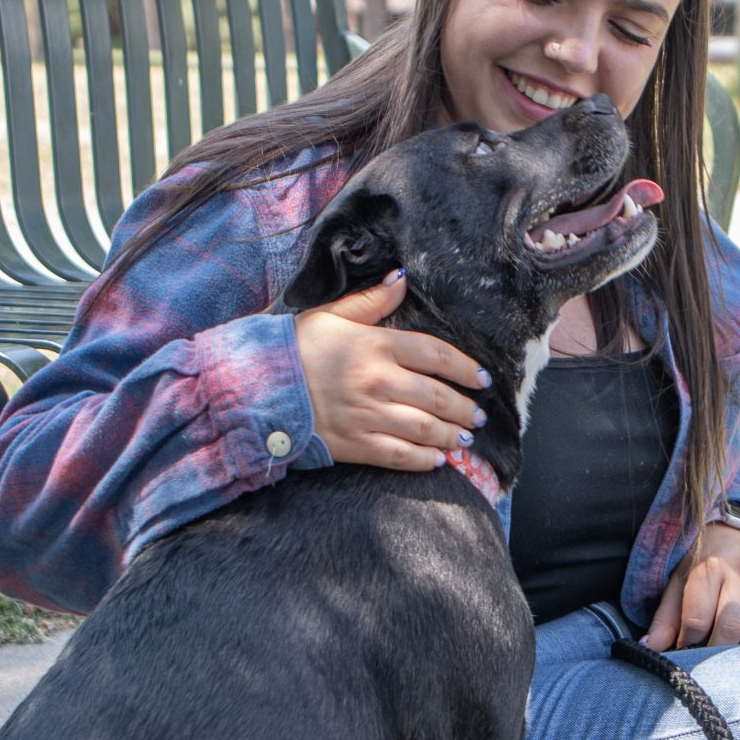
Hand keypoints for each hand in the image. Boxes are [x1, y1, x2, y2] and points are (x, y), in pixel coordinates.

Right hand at [294, 271, 489, 470]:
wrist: (257, 386)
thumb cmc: (296, 347)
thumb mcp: (332, 315)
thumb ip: (372, 301)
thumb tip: (403, 279)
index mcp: (376, 345)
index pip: (436, 355)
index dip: (466, 369)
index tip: (482, 379)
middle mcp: (378, 380)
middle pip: (437, 396)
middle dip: (464, 408)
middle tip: (478, 416)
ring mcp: (368, 415)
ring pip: (424, 428)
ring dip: (451, 435)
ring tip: (464, 438)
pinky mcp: (356, 444)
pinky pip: (400, 456)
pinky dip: (424, 460)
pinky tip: (438, 460)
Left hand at [643, 520, 739, 648]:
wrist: (736, 533)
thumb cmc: (702, 563)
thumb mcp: (679, 582)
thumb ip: (666, 617)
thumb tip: (649, 648)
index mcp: (710, 567)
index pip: (698, 619)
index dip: (689, 641)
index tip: (686, 647)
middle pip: (731, 626)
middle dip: (717, 650)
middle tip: (709, 657)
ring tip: (732, 653)